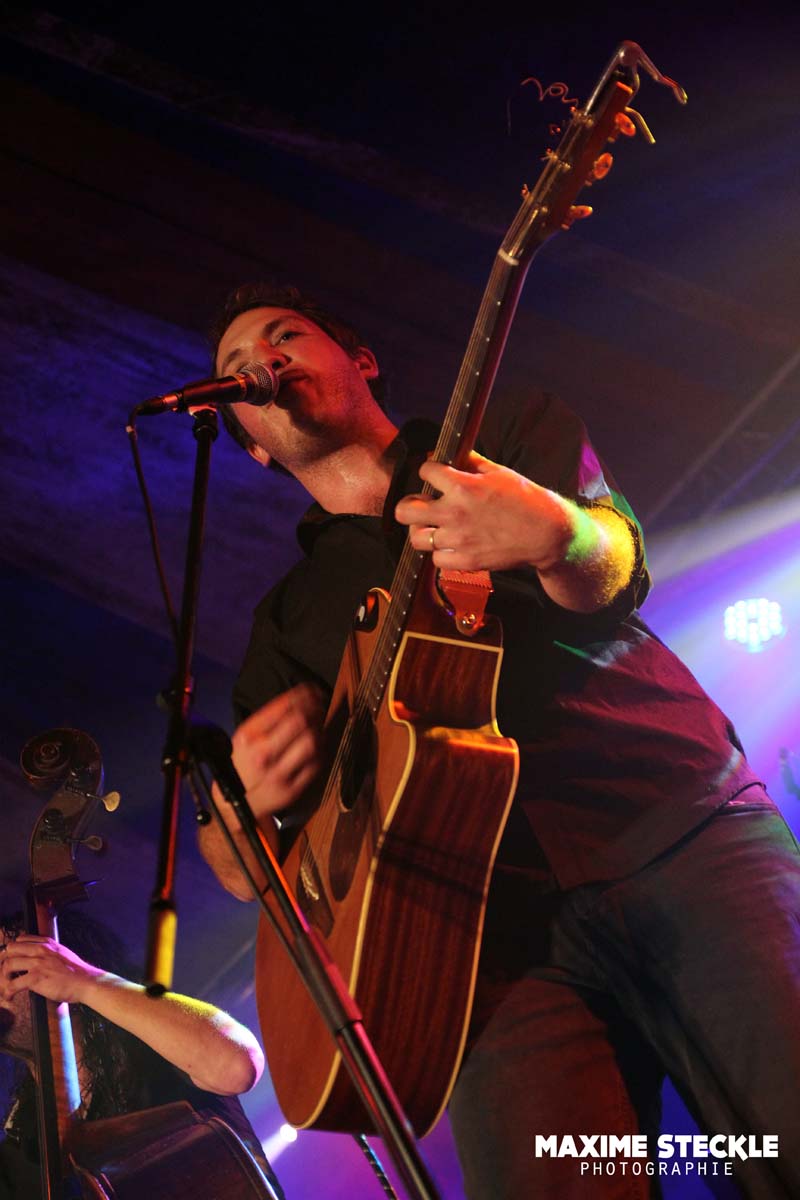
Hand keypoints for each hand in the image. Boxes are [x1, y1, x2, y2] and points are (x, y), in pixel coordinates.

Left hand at [0, 935, 101, 1004]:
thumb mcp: (63, 953)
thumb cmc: (77, 972)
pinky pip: (13, 984)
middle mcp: (41, 950)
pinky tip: (10, 997)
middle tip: (6, 973)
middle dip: (5, 961)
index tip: (12, 959)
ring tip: (7, 985)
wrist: (86, 981)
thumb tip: (39, 958)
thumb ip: (50, 952)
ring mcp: (38, 963)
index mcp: (47, 943)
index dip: (13, 950)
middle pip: (11, 949)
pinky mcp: (36, 978)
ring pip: (9, 964)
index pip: (21, 939)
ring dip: (4, 977)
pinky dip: (8, 992)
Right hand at [231, 682, 325, 820]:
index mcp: (249, 736)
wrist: (234, 803)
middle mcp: (263, 754)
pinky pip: (316, 763)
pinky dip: (321, 748)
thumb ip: (266, 720)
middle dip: (314, 708)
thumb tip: (297, 700)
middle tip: (320, 703)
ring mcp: (279, 773)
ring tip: (319, 723)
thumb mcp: (244, 738)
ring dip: (319, 728)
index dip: (302, 695)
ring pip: (311, 742)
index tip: (311, 690)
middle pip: (299, 721)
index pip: (282, 707)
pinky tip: (318, 742)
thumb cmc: (242, 764)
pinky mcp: (292, 789)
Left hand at [394, 451, 570, 572]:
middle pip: (405, 511)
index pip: (424, 471)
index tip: (435, 475)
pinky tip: (451, 545)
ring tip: (435, 528)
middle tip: (421, 505)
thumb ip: (470, 462)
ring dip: (423, 531)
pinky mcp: (466, 561)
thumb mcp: (498, 472)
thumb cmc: (526, 500)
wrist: (547, 533)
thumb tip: (449, 455)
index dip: (429, 470)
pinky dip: (441, 554)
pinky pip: (436, 560)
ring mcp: (458, 540)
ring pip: (417, 538)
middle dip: (409, 505)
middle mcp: (454, 513)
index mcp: (462, 486)